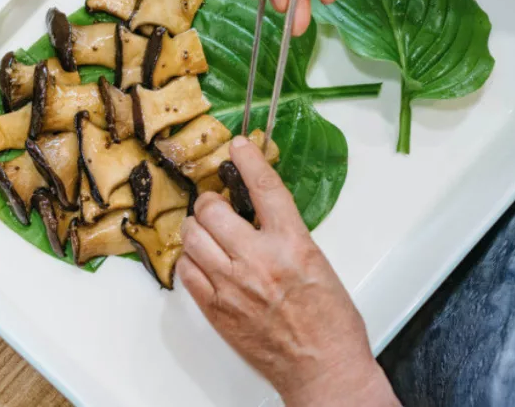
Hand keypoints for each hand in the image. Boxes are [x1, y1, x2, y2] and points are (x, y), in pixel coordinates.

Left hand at [176, 136, 399, 405]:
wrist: (324, 369)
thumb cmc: (329, 323)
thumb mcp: (317, 263)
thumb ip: (285, 235)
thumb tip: (259, 213)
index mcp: (292, 245)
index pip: (265, 189)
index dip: (249, 161)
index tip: (239, 145)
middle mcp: (258, 261)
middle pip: (212, 210)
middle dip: (211, 202)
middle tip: (217, 206)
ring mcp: (231, 285)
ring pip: (191, 237)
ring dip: (197, 229)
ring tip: (209, 234)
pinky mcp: (215, 308)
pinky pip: (186, 270)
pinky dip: (190, 259)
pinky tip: (204, 262)